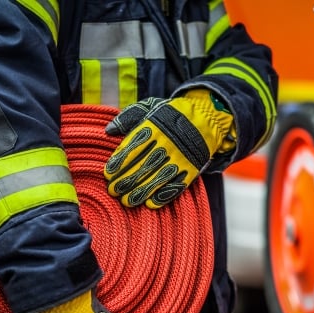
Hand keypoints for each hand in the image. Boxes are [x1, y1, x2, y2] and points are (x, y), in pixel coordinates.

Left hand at [104, 89, 235, 208]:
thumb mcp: (149, 108)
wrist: (205, 119)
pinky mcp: (191, 169)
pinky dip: (163, 196)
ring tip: (127, 201)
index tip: (108, 174)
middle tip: (113, 191)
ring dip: (141, 192)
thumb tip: (108, 130)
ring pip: (157, 178)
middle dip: (126, 181)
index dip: (119, 163)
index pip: (132, 148)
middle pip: (143, 166)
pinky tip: (150, 203)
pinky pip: (176, 186)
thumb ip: (127, 118)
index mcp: (153, 127)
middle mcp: (166, 143)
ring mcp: (180, 158)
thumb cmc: (169, 116)